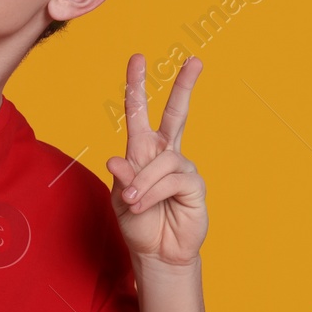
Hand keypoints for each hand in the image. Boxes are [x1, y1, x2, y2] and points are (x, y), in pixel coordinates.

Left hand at [105, 54, 207, 267]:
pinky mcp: (194, 185)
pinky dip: (153, 193)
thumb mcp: (119, 198)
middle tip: (195, 61)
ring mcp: (182, 167)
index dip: (137, 86)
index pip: (139, 112)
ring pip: (162, 161)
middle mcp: (164, 153)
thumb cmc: (138, 221)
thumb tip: (116, 158)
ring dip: (143, 183)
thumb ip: (121, 177)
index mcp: (142, 150)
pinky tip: (146, 205)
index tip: (138, 59)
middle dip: (184, 87)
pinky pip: (171, 180)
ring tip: (134, 202)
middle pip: (176, 114)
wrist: (156, 252)